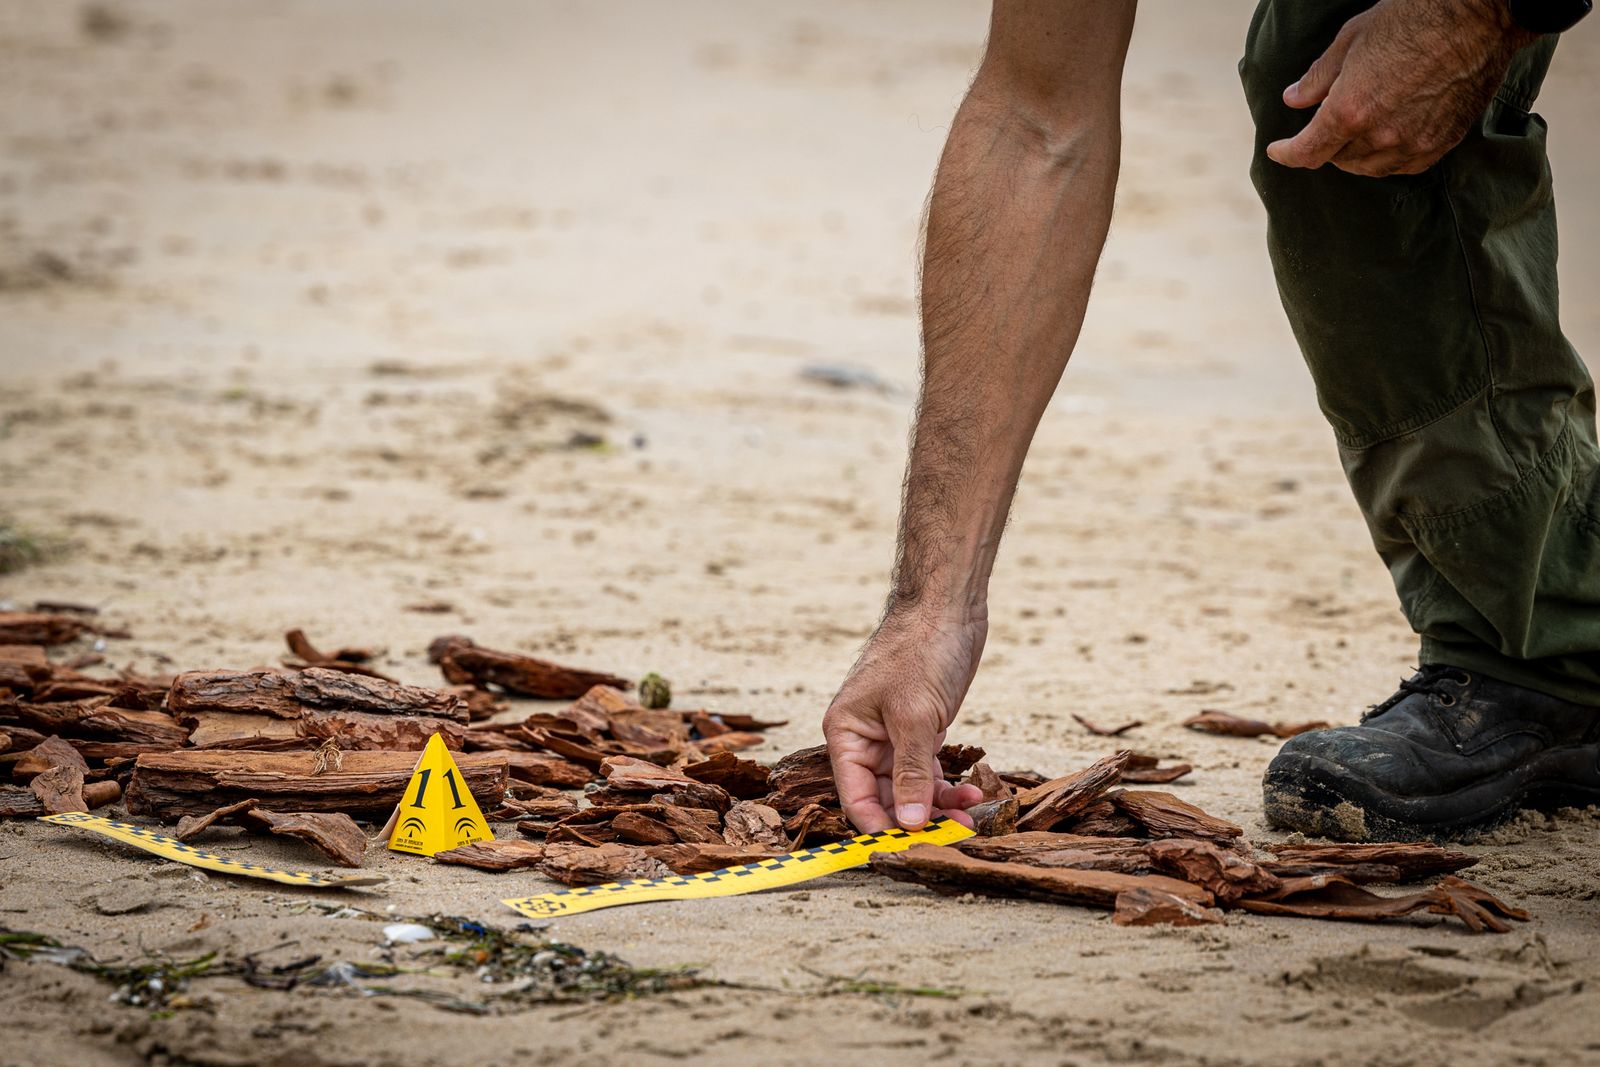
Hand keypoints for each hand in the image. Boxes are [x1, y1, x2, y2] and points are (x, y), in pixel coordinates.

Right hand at [822, 611, 987, 831]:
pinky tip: (973, 795)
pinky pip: (929, 771)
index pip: (854, 795)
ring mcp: (893, 736)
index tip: (906, 851)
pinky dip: (949, 786)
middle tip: (950, 839)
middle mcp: (864, 739)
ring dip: (939, 807)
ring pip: (911, 788)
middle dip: (917, 820)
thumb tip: (909, 823)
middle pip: (883, 797)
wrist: (947, 609)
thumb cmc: (920, 651)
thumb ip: (911, 773)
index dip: (878, 826)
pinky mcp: (920, 730)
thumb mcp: (915, 717)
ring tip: (970, 820)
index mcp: (845, 733)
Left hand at [1267, 0, 1535, 176]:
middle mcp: (1380, 136)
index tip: (1278, 150)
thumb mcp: (1352, 39)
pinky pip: (1404, 166)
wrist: (1480, 15)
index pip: (1306, 152)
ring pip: (1369, 168)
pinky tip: (1385, 141)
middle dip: (1325, 145)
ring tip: (1354, 133)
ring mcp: (1413, 143)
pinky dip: (1388, 159)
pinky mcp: (1441, 144)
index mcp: (1350, 111)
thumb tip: (1293, 100)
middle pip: (1337, 159)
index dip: (1286, 154)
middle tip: (1325, 125)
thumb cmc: (1412, 17)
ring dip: (1355, 155)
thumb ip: (1318, 77)